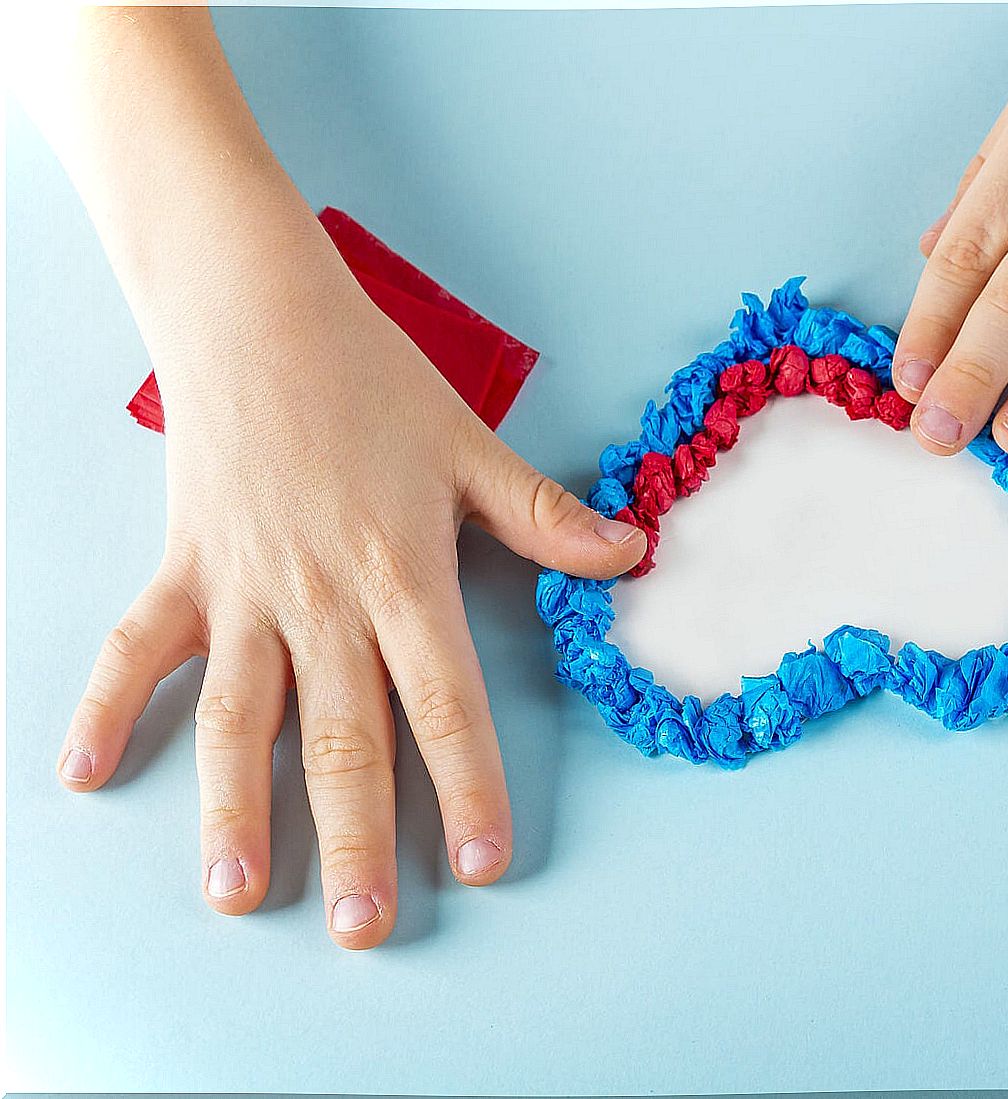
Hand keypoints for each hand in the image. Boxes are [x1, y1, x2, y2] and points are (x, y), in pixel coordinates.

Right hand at [55, 258, 645, 948]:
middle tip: (365, 926)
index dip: (467, 785)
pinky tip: (84, 774)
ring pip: (238, 716)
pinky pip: (135, 649)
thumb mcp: (469, 445)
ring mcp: (242, 591)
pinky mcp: (180, 570)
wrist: (258, 313)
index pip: (445, 700)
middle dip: (357, 836)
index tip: (483, 862)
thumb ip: (542, 515)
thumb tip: (629, 554)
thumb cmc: (371, 378)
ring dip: (236, 809)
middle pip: (342, 735)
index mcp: (403, 574)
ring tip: (237, 894)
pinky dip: (104, 707)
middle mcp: (322, 599)